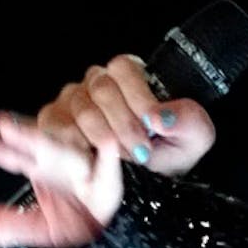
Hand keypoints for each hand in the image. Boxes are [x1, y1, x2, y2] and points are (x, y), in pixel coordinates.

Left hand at [0, 111, 121, 247]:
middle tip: (5, 125)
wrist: (124, 226)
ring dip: (62, 139)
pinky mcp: (115, 174)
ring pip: (76, 148)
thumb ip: (3, 225)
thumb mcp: (40, 226)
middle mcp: (64, 158)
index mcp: (43, 166)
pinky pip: (112, 162)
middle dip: (26, 136)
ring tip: (48, 136)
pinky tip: (108, 144)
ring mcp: (90, 164)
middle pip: (43, 144)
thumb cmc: (82, 218)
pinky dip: (110, 155)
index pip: (14, 155)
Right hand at [39, 54, 216, 177]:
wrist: (149, 178)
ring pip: (81, 110)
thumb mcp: (194, 136)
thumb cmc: (171, 149)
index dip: (138, 99)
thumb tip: (160, 117)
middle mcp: (97, 81)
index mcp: (130, 74)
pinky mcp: (53, 120)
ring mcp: (72, 99)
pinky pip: (54, 125)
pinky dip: (73, 145)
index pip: (124, 70)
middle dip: (124, 125)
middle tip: (140, 152)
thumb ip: (186, 120)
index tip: (152, 127)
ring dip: (103, 138)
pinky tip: (92, 161)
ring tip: (121, 161)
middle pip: (102, 90)